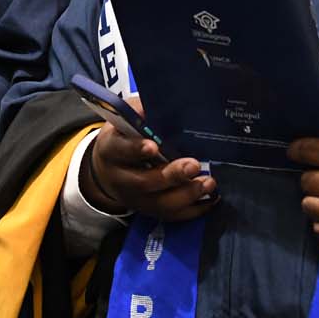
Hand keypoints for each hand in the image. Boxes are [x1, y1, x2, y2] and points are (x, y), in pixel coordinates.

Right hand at [80, 96, 214, 221]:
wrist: (108, 168)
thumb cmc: (124, 136)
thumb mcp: (126, 117)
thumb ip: (142, 110)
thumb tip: (166, 102)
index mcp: (111, 149)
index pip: (120, 150)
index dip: (136, 149)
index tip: (154, 146)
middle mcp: (120, 178)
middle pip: (143, 182)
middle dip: (171, 175)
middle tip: (194, 165)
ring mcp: (135, 199)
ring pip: (159, 203)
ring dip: (186, 195)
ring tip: (208, 182)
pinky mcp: (149, 210)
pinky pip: (171, 216)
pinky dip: (193, 210)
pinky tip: (210, 198)